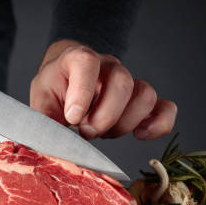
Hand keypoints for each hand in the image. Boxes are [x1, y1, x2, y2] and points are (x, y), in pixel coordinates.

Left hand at [30, 40, 176, 139]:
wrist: (68, 77)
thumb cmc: (55, 87)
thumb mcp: (41, 99)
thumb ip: (44, 119)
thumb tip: (47, 145)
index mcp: (78, 59)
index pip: (87, 63)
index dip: (83, 91)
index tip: (72, 118)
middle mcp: (108, 66)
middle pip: (122, 82)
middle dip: (105, 115)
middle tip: (86, 132)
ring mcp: (129, 81)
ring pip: (145, 95)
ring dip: (125, 123)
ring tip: (103, 133)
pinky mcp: (142, 100)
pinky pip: (165, 107)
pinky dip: (158, 124)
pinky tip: (140, 134)